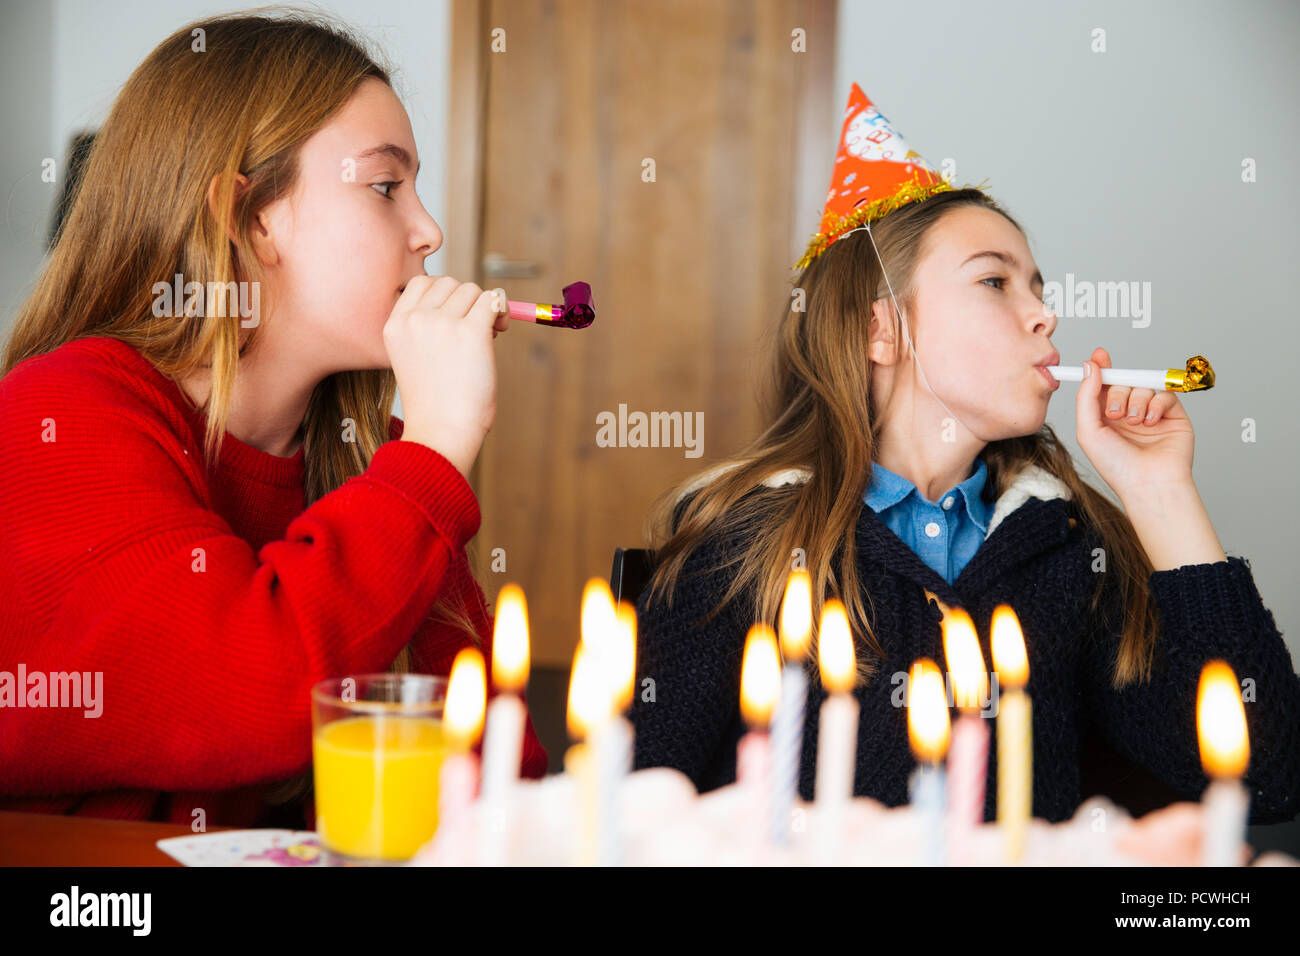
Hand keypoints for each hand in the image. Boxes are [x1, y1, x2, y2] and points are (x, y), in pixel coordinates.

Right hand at [383, 276, 510, 477]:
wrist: (441, 432)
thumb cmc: (436, 403)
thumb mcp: (417, 358)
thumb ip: (431, 328)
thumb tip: (476, 300)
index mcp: (395, 325)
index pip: (421, 283)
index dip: (445, 295)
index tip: (455, 317)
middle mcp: (414, 319)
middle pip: (449, 282)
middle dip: (467, 300)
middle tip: (477, 328)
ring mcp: (441, 323)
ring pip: (472, 290)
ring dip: (485, 306)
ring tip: (488, 336)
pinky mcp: (470, 331)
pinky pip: (492, 301)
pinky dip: (500, 312)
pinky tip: (499, 330)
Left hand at [1074, 346, 1194, 499]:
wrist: (1148, 482)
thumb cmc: (1116, 464)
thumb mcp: (1088, 430)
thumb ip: (1087, 396)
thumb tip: (1090, 366)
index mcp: (1105, 418)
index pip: (1104, 386)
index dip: (1101, 369)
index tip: (1098, 356)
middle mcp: (1127, 414)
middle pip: (1122, 383)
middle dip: (1117, 393)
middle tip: (1115, 413)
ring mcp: (1151, 414)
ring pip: (1143, 387)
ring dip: (1136, 401)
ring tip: (1134, 423)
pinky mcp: (1173, 415)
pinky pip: (1165, 394)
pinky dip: (1155, 404)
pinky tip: (1150, 422)